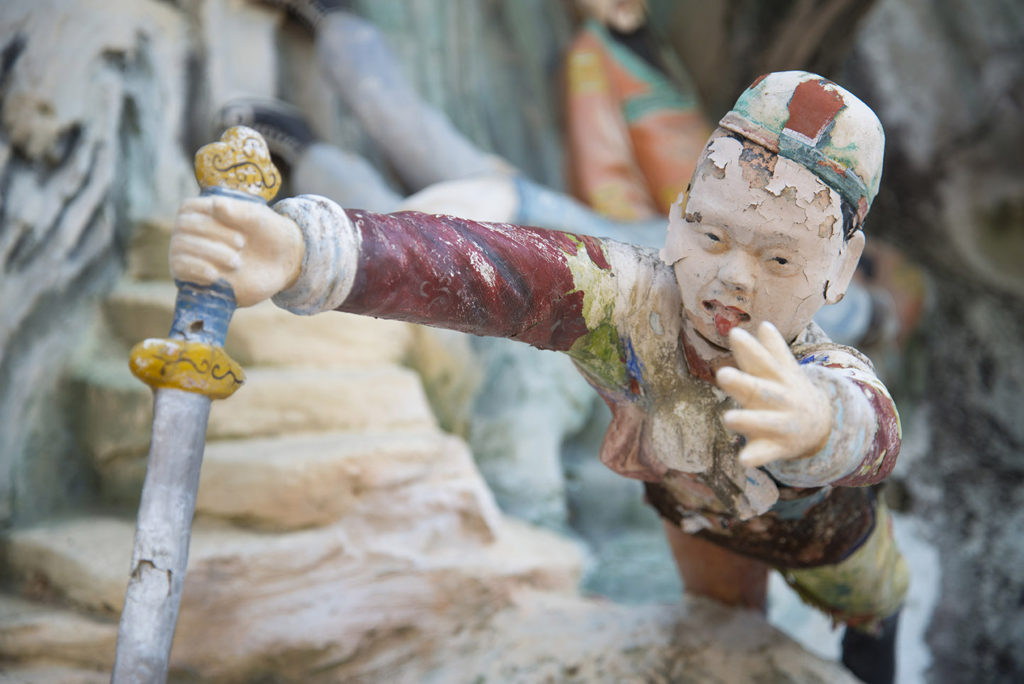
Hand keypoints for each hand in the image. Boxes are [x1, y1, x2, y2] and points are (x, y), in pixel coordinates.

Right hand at [170, 195, 303, 306]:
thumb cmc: (270, 233)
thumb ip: (241, 211)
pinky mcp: (196, 275)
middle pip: (183, 228)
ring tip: (236, 262)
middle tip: (242, 244)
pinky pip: (179, 269)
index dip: (207, 217)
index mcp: (206, 211)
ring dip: (208, 253)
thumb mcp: (261, 218)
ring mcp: (193, 253)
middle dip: (212, 235)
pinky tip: (215, 275)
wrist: (283, 263)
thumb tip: (216, 205)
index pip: (187, 209)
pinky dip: (195, 270)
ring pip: (179, 249)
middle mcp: (194, 231)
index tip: (235, 225)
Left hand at [715, 322, 831, 466]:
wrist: (822, 426)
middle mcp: (780, 399)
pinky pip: (766, 453)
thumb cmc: (790, 393)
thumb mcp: (785, 372)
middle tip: (722, 374)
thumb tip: (763, 324)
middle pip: (760, 390)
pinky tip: (743, 459)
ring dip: (747, 420)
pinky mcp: (778, 447)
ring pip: (763, 422)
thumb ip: (772, 350)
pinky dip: (755, 456)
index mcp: (778, 379)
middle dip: (742, 383)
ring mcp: (780, 424)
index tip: (734, 333)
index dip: (749, 348)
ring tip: (728, 418)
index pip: (763, 361)